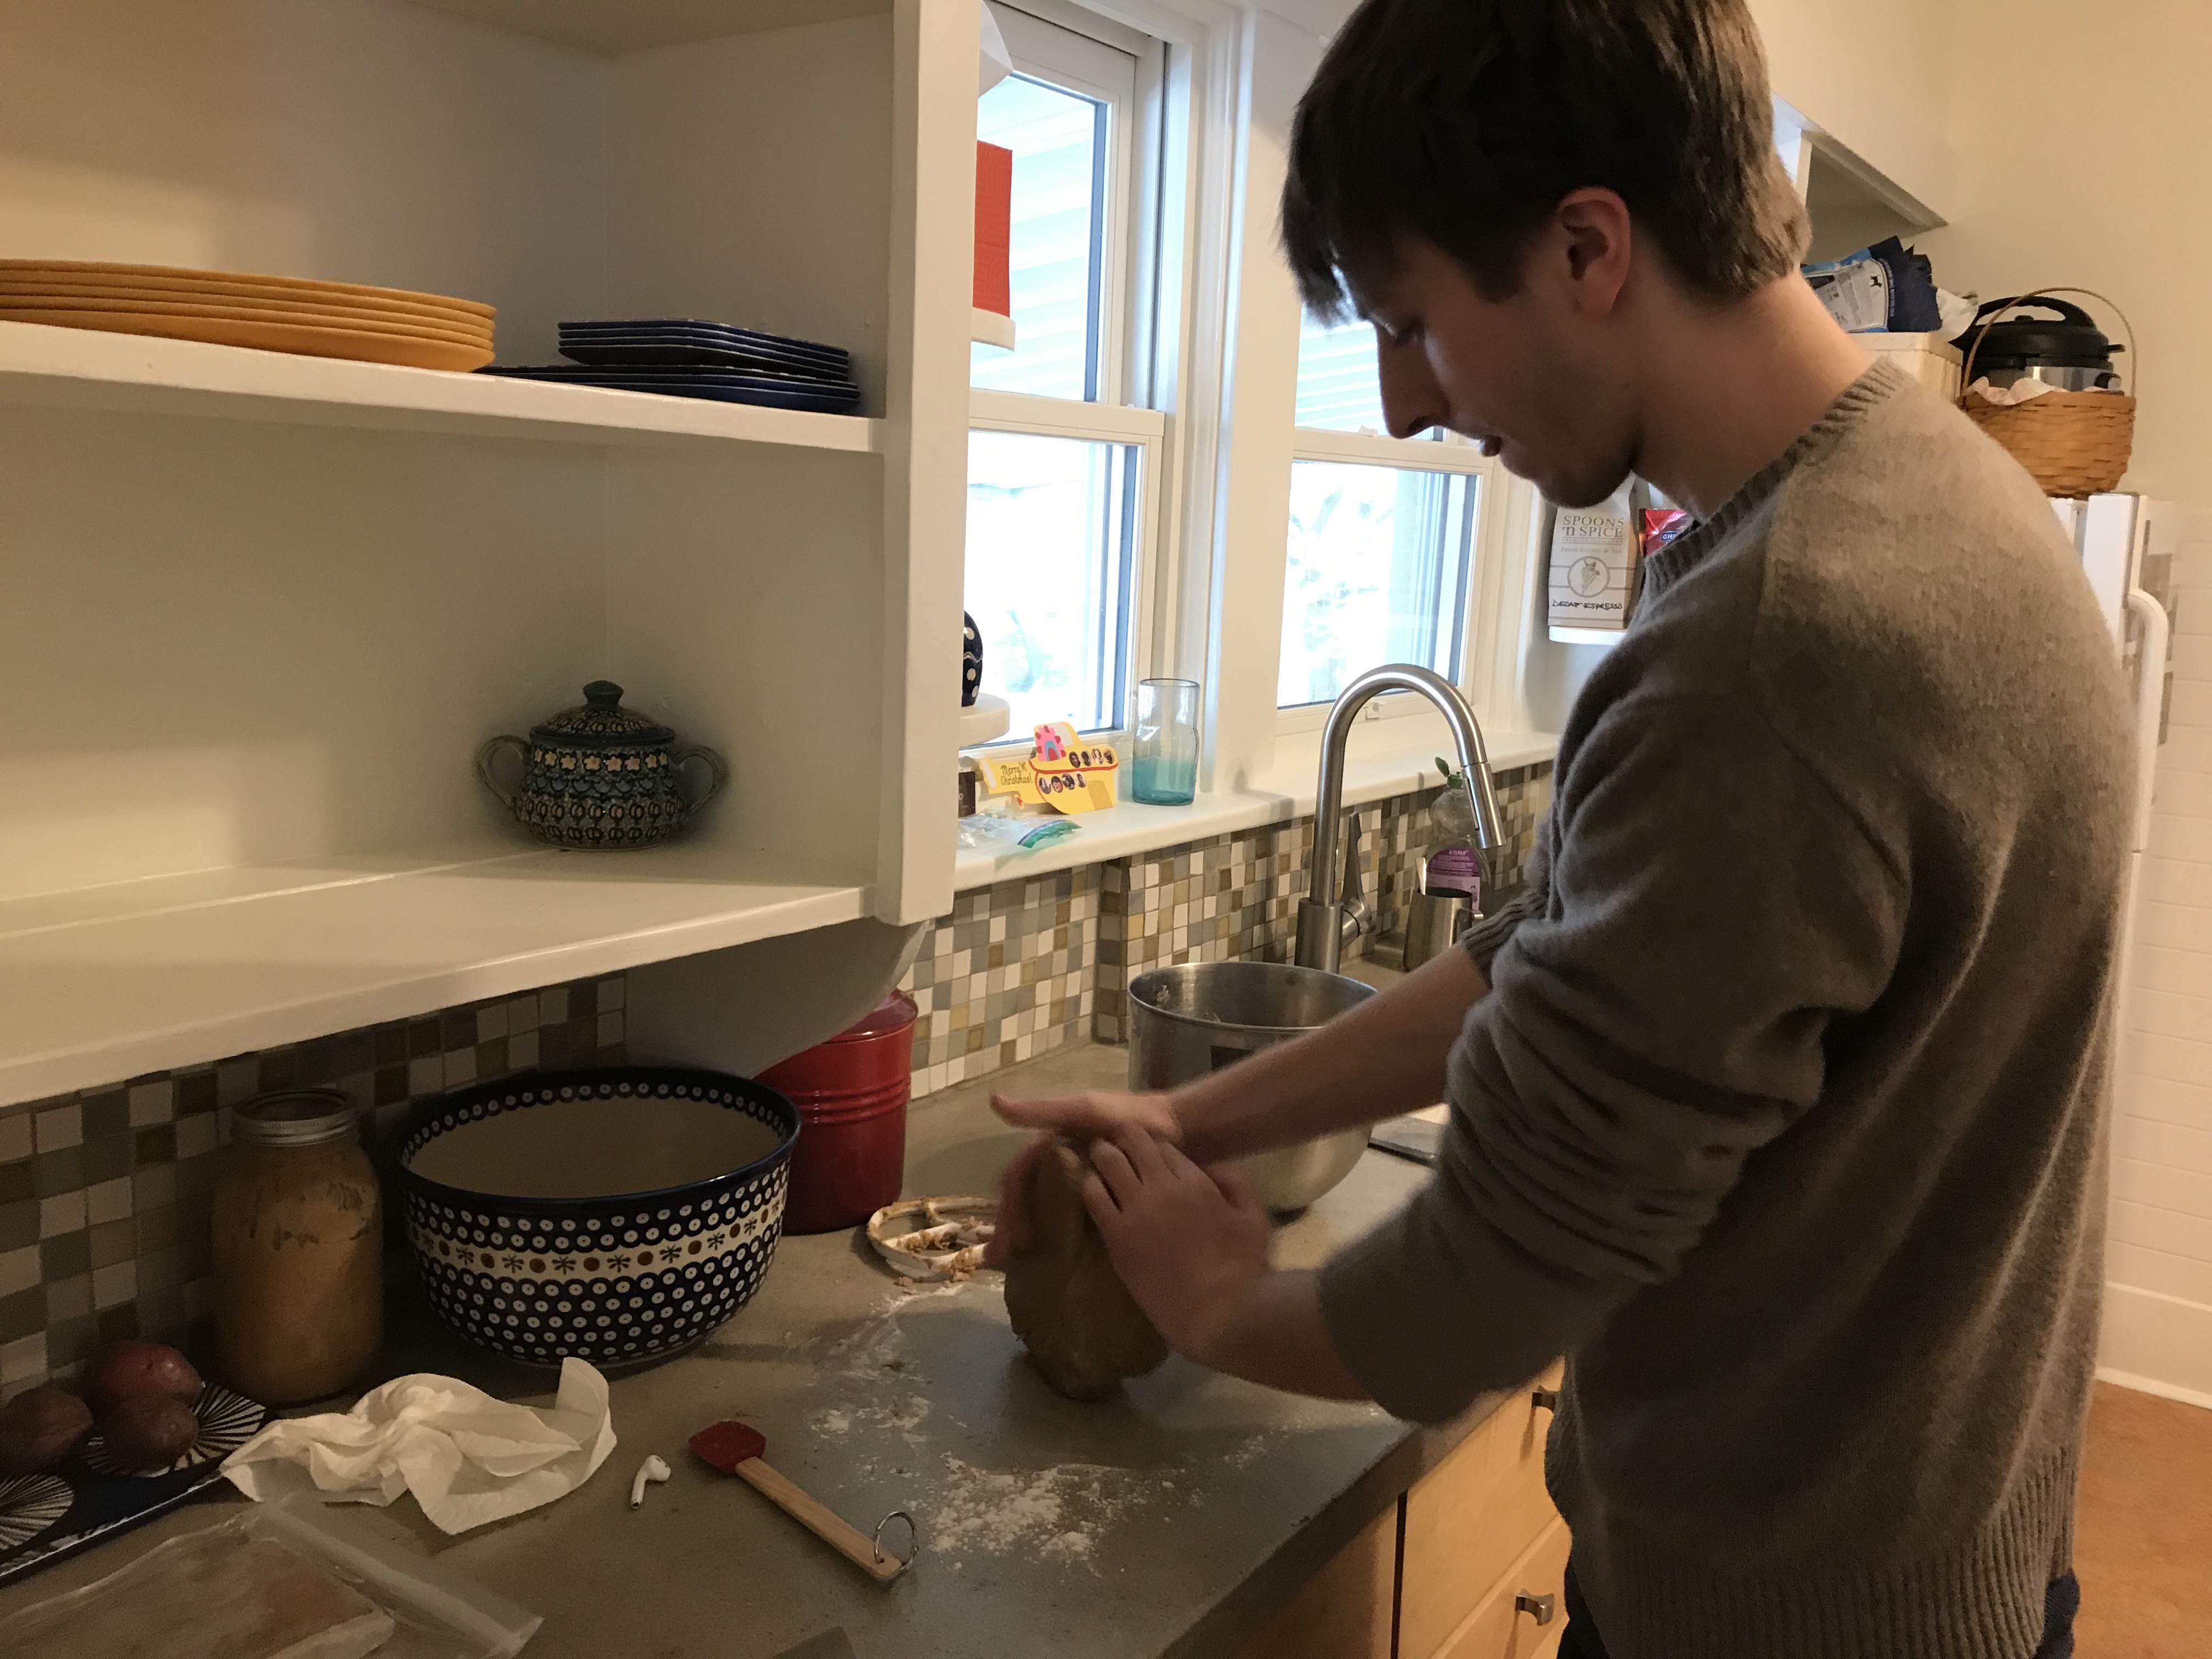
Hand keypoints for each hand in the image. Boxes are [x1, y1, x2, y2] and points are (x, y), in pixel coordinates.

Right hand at [985, 1090, 1179, 1265]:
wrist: (1185, 1130)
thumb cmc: (1133, 1116)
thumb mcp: (1085, 1110)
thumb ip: (1043, 1110)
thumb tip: (994, 1101)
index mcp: (1055, 1148)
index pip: (1019, 1181)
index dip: (1006, 1210)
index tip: (999, 1242)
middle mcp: (1067, 1166)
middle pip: (1031, 1202)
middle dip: (1013, 1229)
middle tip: (1003, 1261)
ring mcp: (1090, 1183)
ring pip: (1053, 1215)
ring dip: (1036, 1239)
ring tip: (1025, 1266)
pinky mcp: (1115, 1199)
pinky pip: (1085, 1222)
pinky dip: (1070, 1241)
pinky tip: (1066, 1264)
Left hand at [1082, 1127, 1273, 1363]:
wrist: (1219, 1313)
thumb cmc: (1245, 1268)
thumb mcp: (1255, 1217)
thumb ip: (1236, 1183)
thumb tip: (1211, 1167)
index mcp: (1196, 1182)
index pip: (1163, 1146)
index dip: (1155, 1145)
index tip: (1149, 1152)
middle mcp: (1162, 1188)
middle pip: (1132, 1144)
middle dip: (1125, 1139)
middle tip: (1119, 1145)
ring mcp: (1135, 1211)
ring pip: (1107, 1163)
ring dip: (1103, 1158)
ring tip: (1101, 1162)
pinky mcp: (1116, 1238)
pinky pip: (1093, 1197)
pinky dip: (1091, 1186)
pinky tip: (1093, 1189)